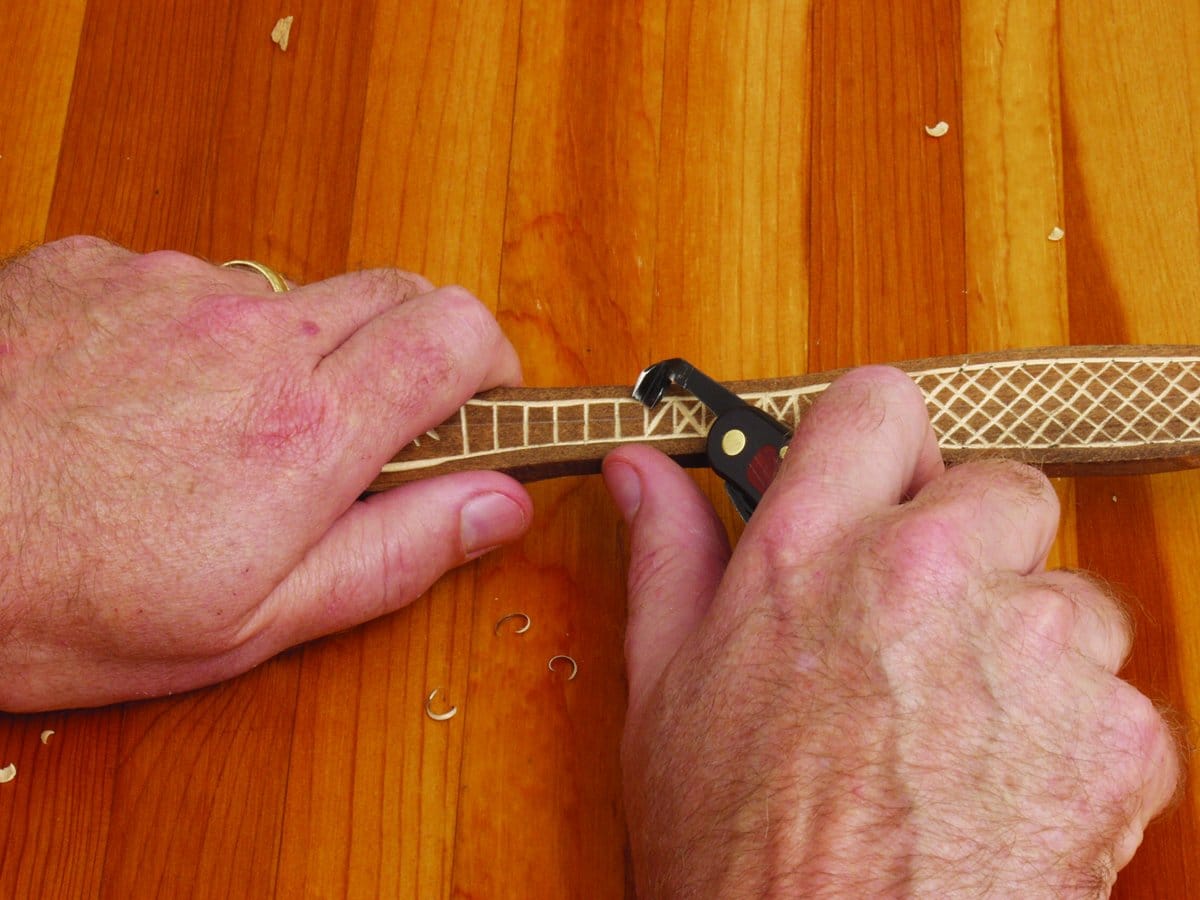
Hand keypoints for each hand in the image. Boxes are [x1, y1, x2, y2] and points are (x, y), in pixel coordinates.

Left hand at [0, 237, 531, 710]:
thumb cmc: (58, 601)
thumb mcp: (248, 624)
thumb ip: (396, 553)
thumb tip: (500, 502)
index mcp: (305, 431)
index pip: (456, 334)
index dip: (490, 361)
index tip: (479, 401)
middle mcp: (250, 333)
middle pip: (395, 288)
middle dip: (408, 347)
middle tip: (362, 423)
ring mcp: (169, 286)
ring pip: (288, 292)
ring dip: (288, 348)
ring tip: (214, 429)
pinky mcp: (96, 263)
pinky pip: (187, 283)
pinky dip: (190, 331)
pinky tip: (133, 397)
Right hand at [604, 367, 1179, 896]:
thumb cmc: (737, 854)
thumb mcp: (668, 695)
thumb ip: (670, 559)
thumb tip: (645, 472)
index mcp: (810, 553)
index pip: (877, 405)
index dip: (883, 441)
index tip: (883, 482)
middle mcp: (927, 574)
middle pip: (1004, 486)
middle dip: (977, 545)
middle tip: (927, 626)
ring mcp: (1033, 649)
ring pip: (1072, 596)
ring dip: (1032, 649)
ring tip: (959, 731)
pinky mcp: (1114, 734)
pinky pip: (1119, 698)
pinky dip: (1077, 739)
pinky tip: (1003, 788)